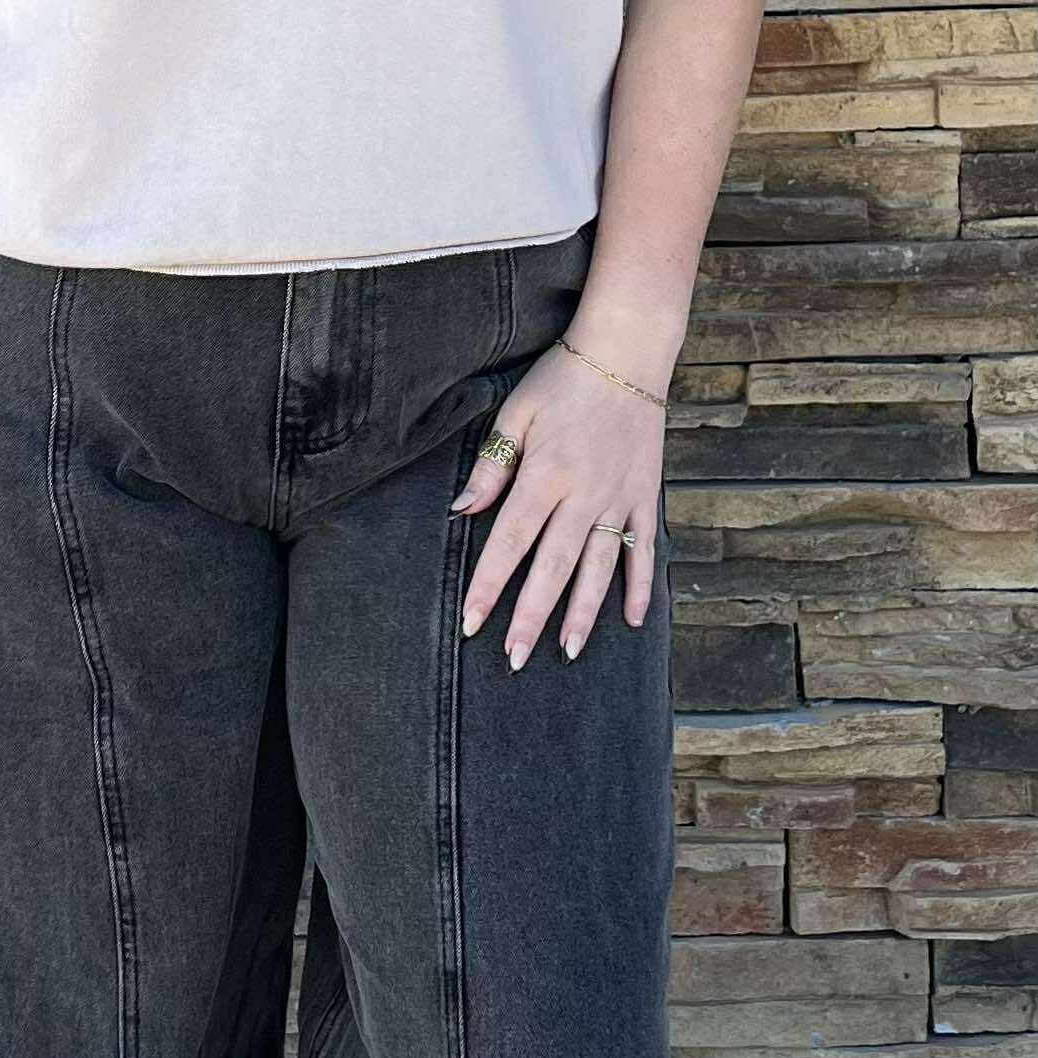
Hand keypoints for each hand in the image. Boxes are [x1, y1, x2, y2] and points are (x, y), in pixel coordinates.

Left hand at [452, 339, 666, 671]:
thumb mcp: (516, 413)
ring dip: (583, 614)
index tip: (471, 624)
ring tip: (567, 652)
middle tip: (514, 659)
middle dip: (531, 617)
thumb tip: (462, 510)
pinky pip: (643, 549)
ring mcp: (619, 498)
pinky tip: (631, 621)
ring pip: (599, 567)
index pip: (509, 543)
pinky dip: (639, 586)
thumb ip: (491, 466)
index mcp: (545, 475)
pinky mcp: (644, 495)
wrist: (628, 351)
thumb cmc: (563, 380)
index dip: (488, 587)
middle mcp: (583, 494)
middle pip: (552, 568)